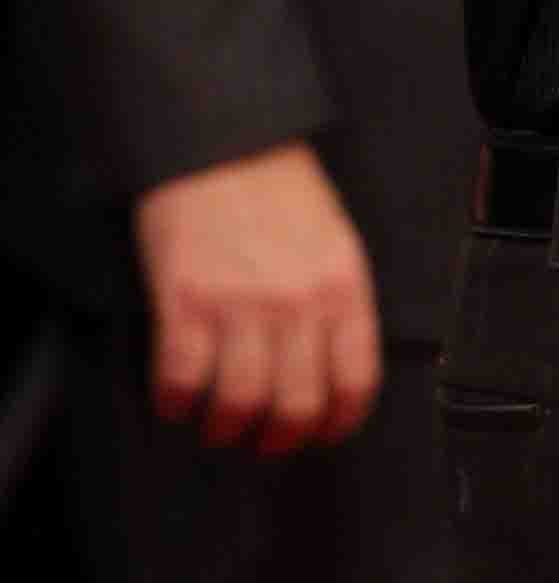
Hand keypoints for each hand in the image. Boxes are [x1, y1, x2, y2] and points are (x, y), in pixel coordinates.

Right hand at [133, 139, 382, 454]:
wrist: (223, 143)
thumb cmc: (277, 188)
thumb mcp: (333, 239)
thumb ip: (335, 301)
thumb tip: (330, 368)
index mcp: (342, 285)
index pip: (356, 381)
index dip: (338, 423)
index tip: (321, 433)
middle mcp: (298, 302)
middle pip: (296, 408)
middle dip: (278, 439)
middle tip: (262, 439)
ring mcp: (241, 305)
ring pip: (240, 406)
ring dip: (225, 427)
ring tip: (218, 420)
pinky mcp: (187, 303)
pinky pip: (182, 382)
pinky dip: (177, 403)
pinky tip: (178, 396)